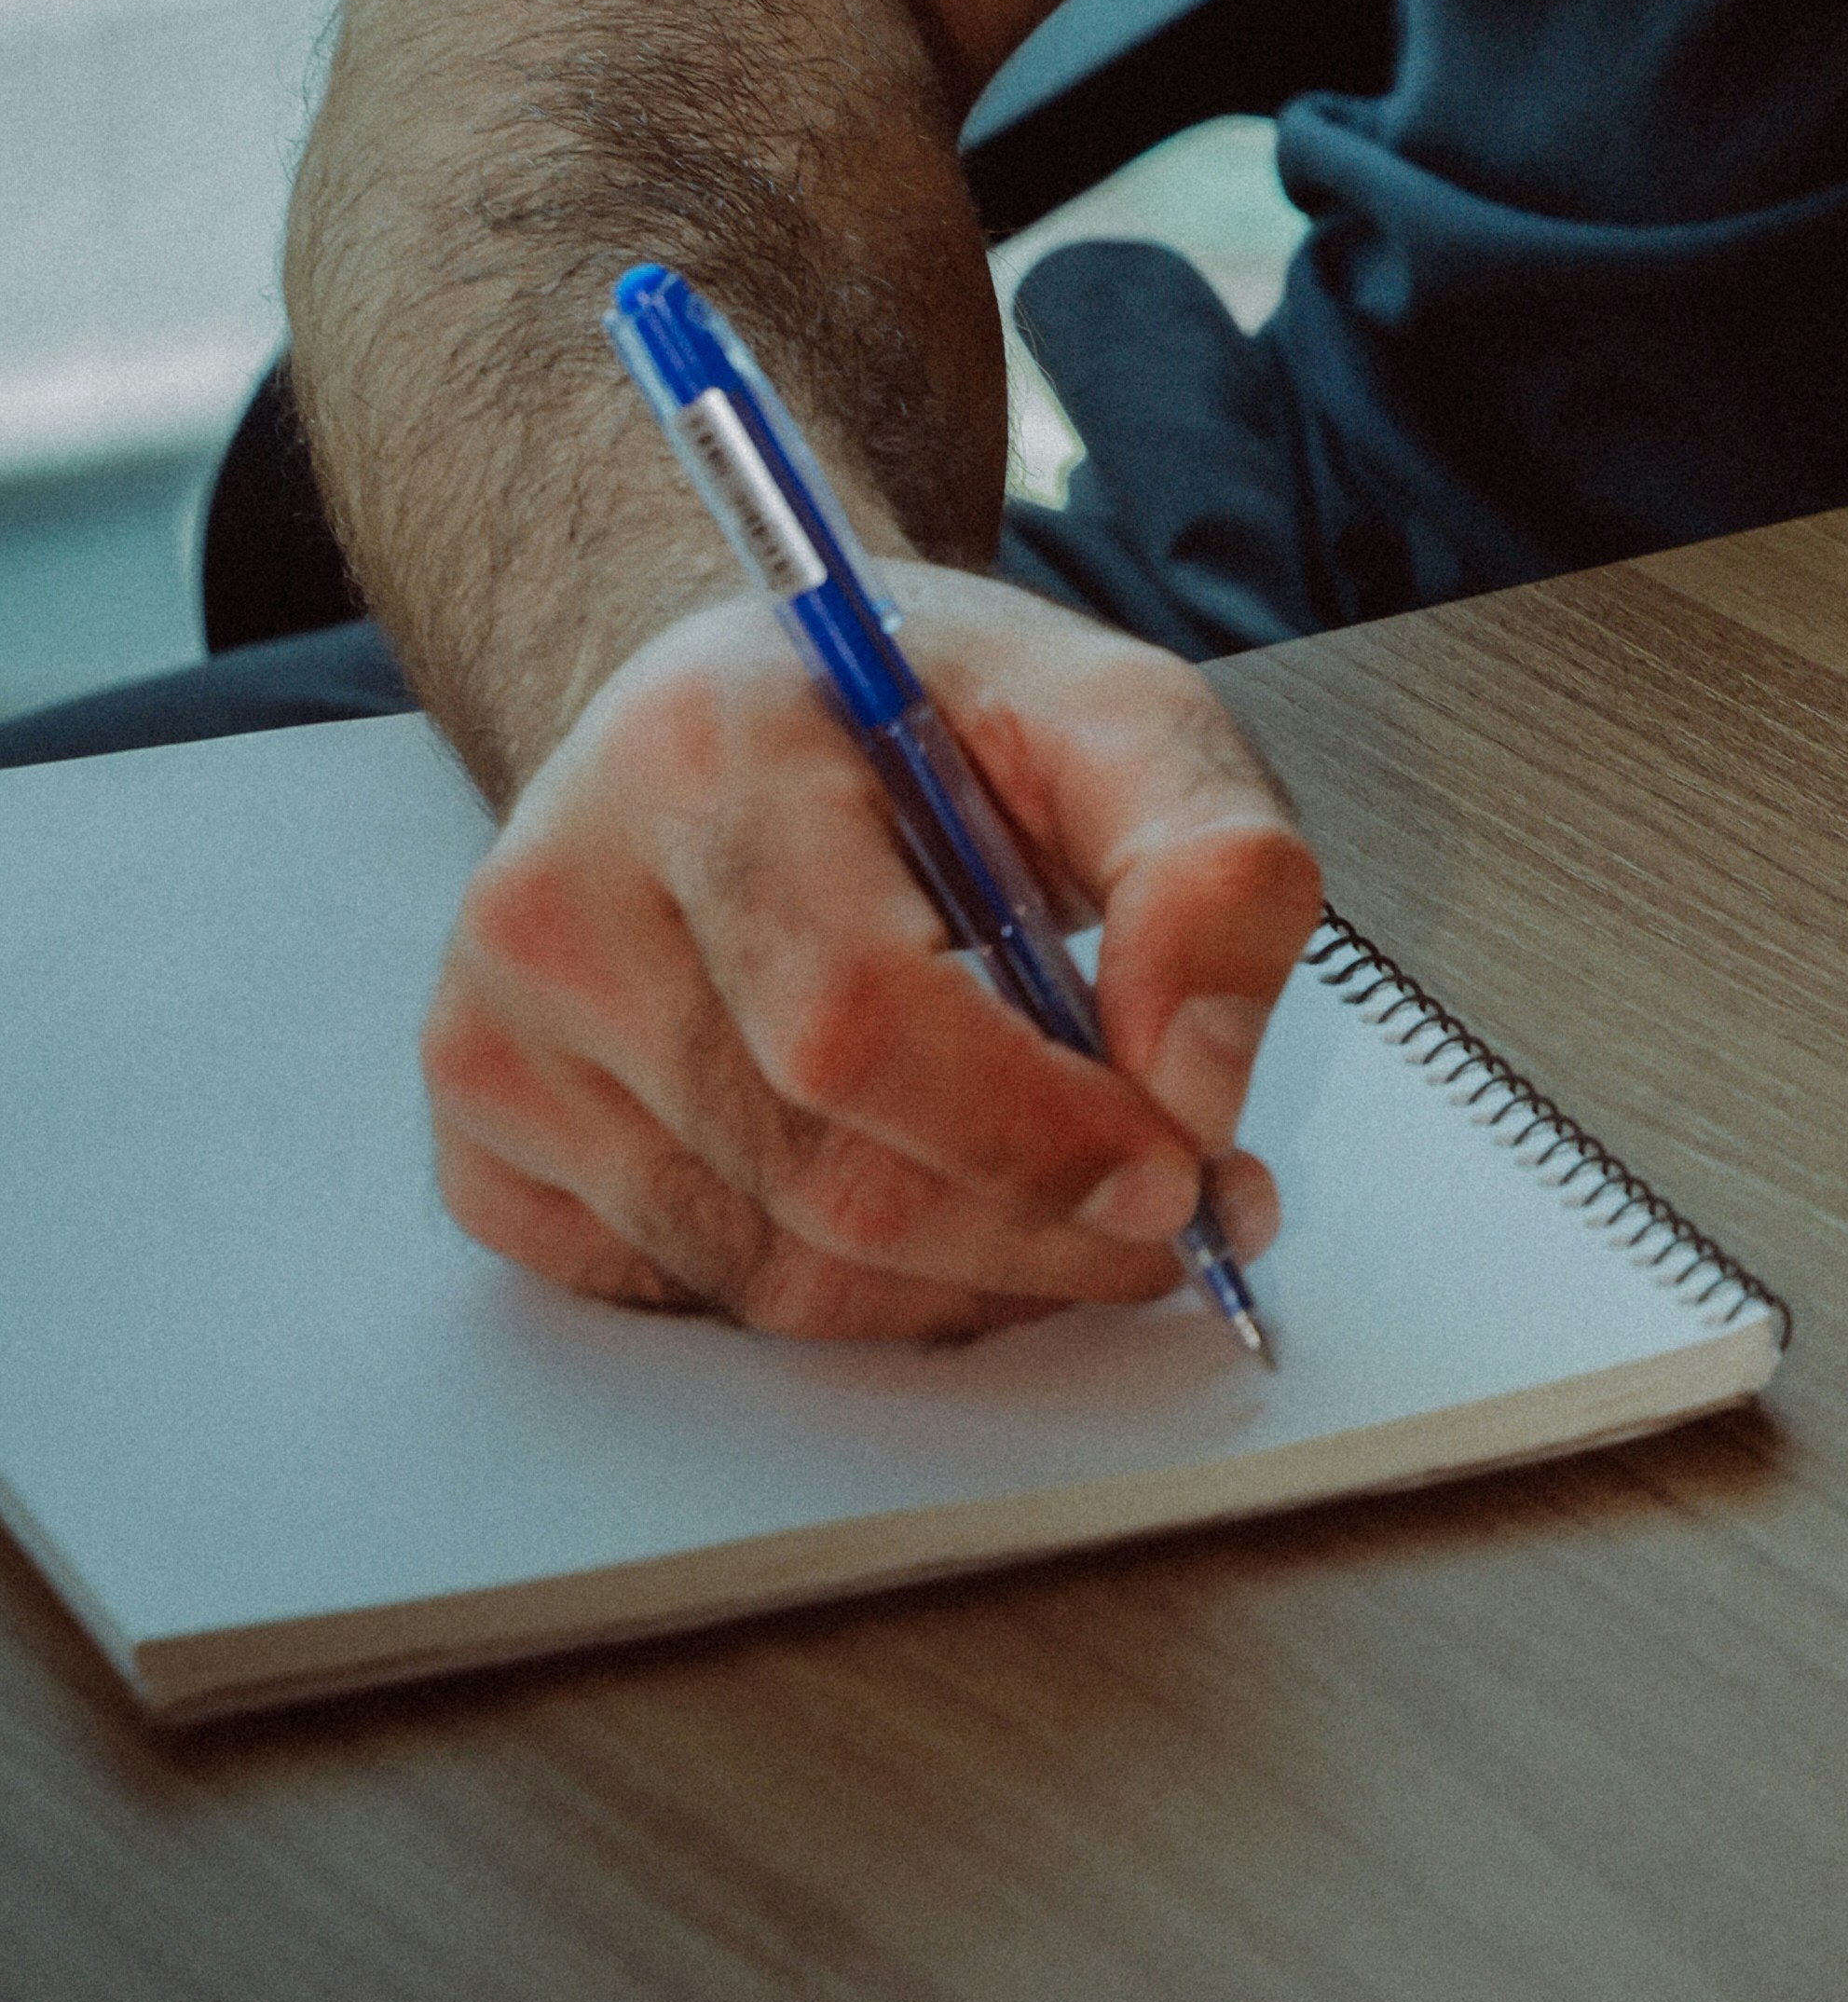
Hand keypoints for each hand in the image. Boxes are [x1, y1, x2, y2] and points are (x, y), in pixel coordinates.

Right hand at [420, 568, 1317, 1339]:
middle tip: (1171, 1223)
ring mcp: (496, 1032)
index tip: (1176, 1174)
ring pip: (762, 1269)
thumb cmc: (918, 713)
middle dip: (1031, 1234)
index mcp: (703, 750)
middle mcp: (559, 896)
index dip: (1029, 1135)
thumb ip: (1211, 864)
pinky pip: (690, 1294)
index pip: (855, 1021)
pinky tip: (925, 1204)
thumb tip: (1196, 1089)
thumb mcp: (1111, 709)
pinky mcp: (483, 1137)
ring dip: (958, 1283)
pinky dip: (841, 1296)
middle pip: (814, 1171)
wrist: (739, 705)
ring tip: (1075, 1211)